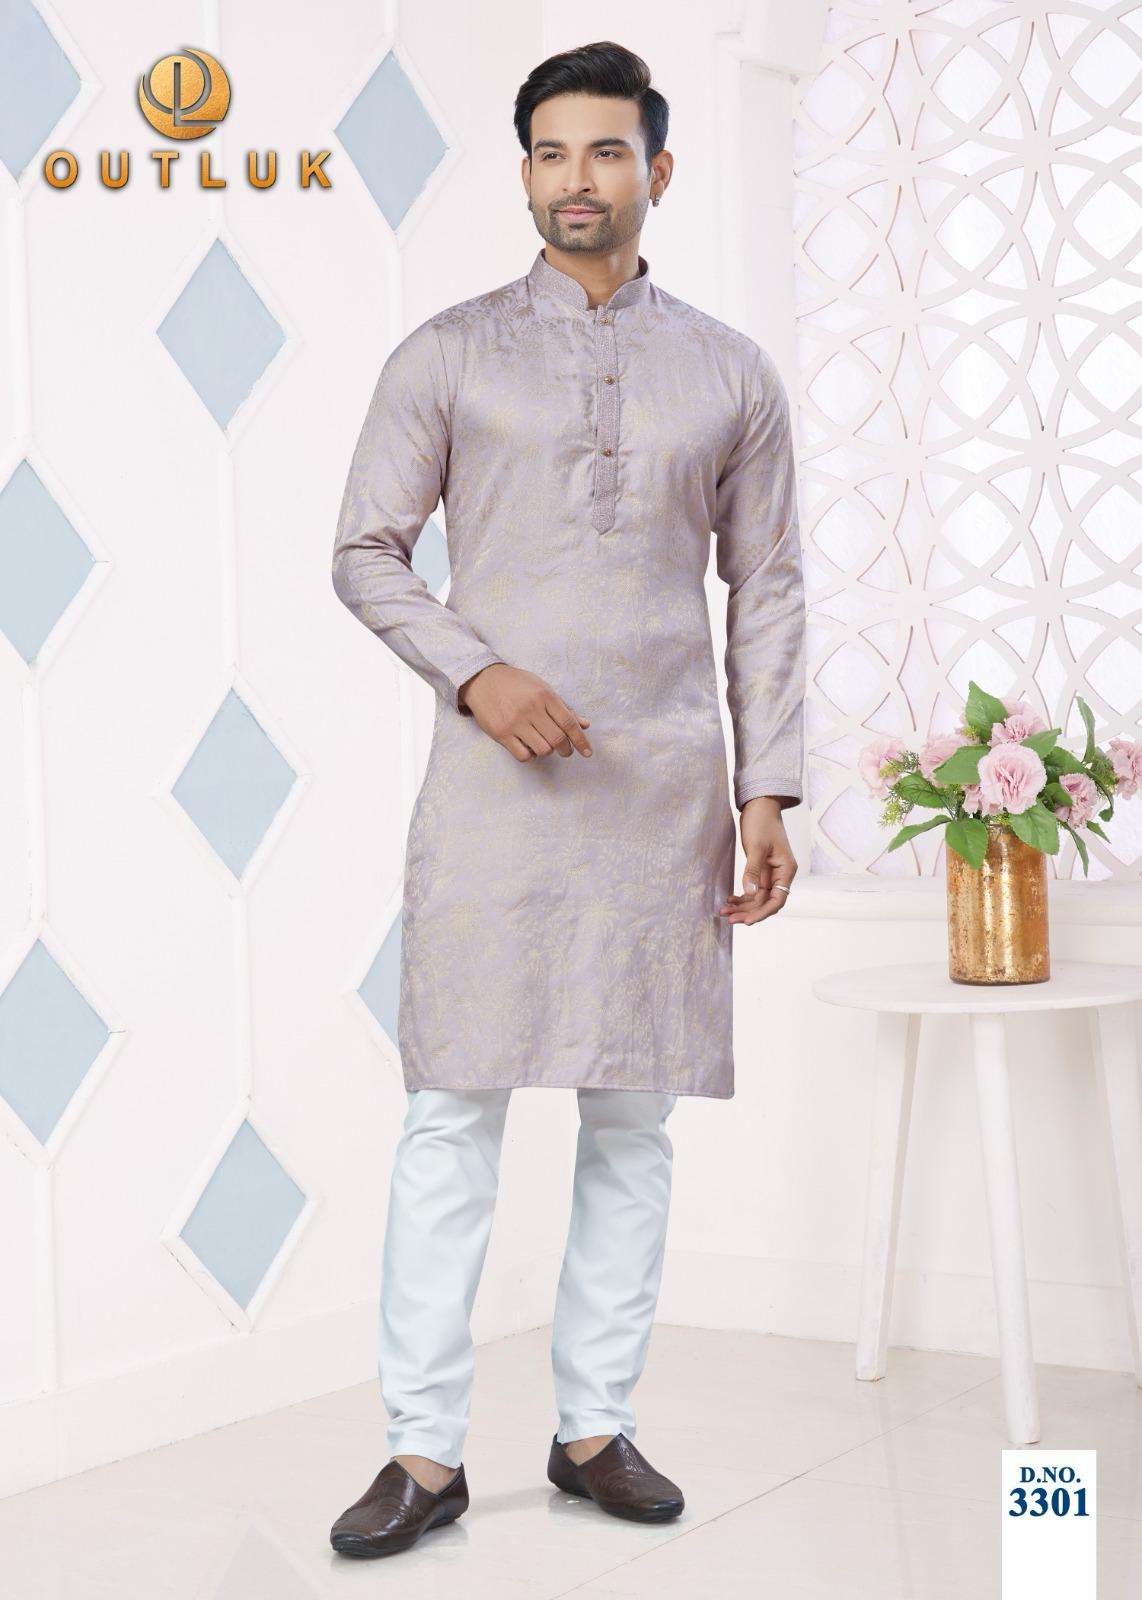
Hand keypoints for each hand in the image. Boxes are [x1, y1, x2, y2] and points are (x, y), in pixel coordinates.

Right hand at [459, 664, 592, 761]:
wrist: (483, 680)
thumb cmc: (517, 684)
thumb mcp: (542, 689)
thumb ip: (563, 708)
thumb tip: (585, 725)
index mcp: (545, 696)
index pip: (569, 723)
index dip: (581, 741)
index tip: (587, 753)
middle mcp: (531, 709)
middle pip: (558, 739)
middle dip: (565, 750)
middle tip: (565, 751)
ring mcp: (515, 722)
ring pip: (543, 750)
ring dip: (547, 751)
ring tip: (543, 744)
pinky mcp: (501, 733)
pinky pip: (523, 755)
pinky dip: (530, 755)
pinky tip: (528, 747)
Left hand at [718, 797, 797, 923]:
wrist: (760, 805)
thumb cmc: (762, 822)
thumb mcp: (757, 846)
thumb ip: (753, 870)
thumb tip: (750, 893)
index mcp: (786, 870)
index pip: (778, 900)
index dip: (763, 913)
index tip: (747, 920)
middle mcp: (780, 875)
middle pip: (766, 902)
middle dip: (748, 912)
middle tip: (728, 919)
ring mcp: (770, 874)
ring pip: (757, 898)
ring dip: (742, 906)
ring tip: (723, 912)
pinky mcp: (760, 870)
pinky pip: (752, 889)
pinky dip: (741, 896)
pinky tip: (728, 900)